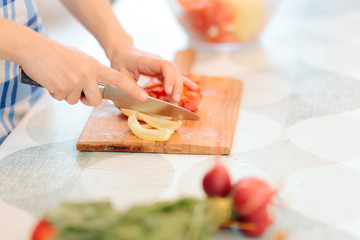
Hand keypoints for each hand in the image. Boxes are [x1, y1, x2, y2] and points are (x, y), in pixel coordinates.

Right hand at [19, 37, 148, 105]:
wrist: (34, 49)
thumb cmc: (57, 54)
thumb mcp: (81, 60)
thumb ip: (92, 73)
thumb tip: (97, 88)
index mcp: (95, 66)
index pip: (118, 79)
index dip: (132, 89)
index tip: (144, 97)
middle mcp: (88, 74)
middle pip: (96, 101)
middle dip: (87, 100)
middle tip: (75, 87)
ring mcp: (76, 81)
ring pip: (76, 101)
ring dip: (68, 95)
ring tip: (60, 78)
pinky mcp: (62, 87)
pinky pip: (62, 99)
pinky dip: (55, 92)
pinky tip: (51, 80)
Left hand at [108, 46, 197, 103]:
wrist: (122, 51)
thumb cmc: (120, 62)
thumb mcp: (121, 76)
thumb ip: (132, 88)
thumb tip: (144, 100)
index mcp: (148, 60)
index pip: (165, 66)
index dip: (169, 78)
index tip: (168, 91)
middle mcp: (158, 61)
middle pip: (174, 71)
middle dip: (176, 86)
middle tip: (174, 101)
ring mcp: (161, 65)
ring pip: (176, 74)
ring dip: (178, 87)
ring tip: (176, 101)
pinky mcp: (162, 70)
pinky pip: (175, 76)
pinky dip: (184, 82)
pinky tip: (194, 88)